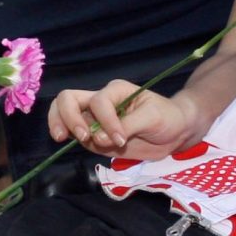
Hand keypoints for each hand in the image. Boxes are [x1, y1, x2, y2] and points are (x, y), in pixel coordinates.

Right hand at [48, 78, 201, 164]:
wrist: (174, 132)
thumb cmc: (167, 117)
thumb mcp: (152, 118)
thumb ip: (127, 126)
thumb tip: (98, 138)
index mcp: (115, 91)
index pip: (99, 102)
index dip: (106, 121)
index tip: (120, 139)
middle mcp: (100, 102)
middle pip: (68, 99)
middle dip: (67, 116)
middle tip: (80, 137)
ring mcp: (94, 119)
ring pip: (64, 113)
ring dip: (60, 125)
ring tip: (62, 138)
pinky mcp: (93, 137)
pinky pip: (73, 134)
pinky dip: (68, 137)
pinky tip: (71, 143)